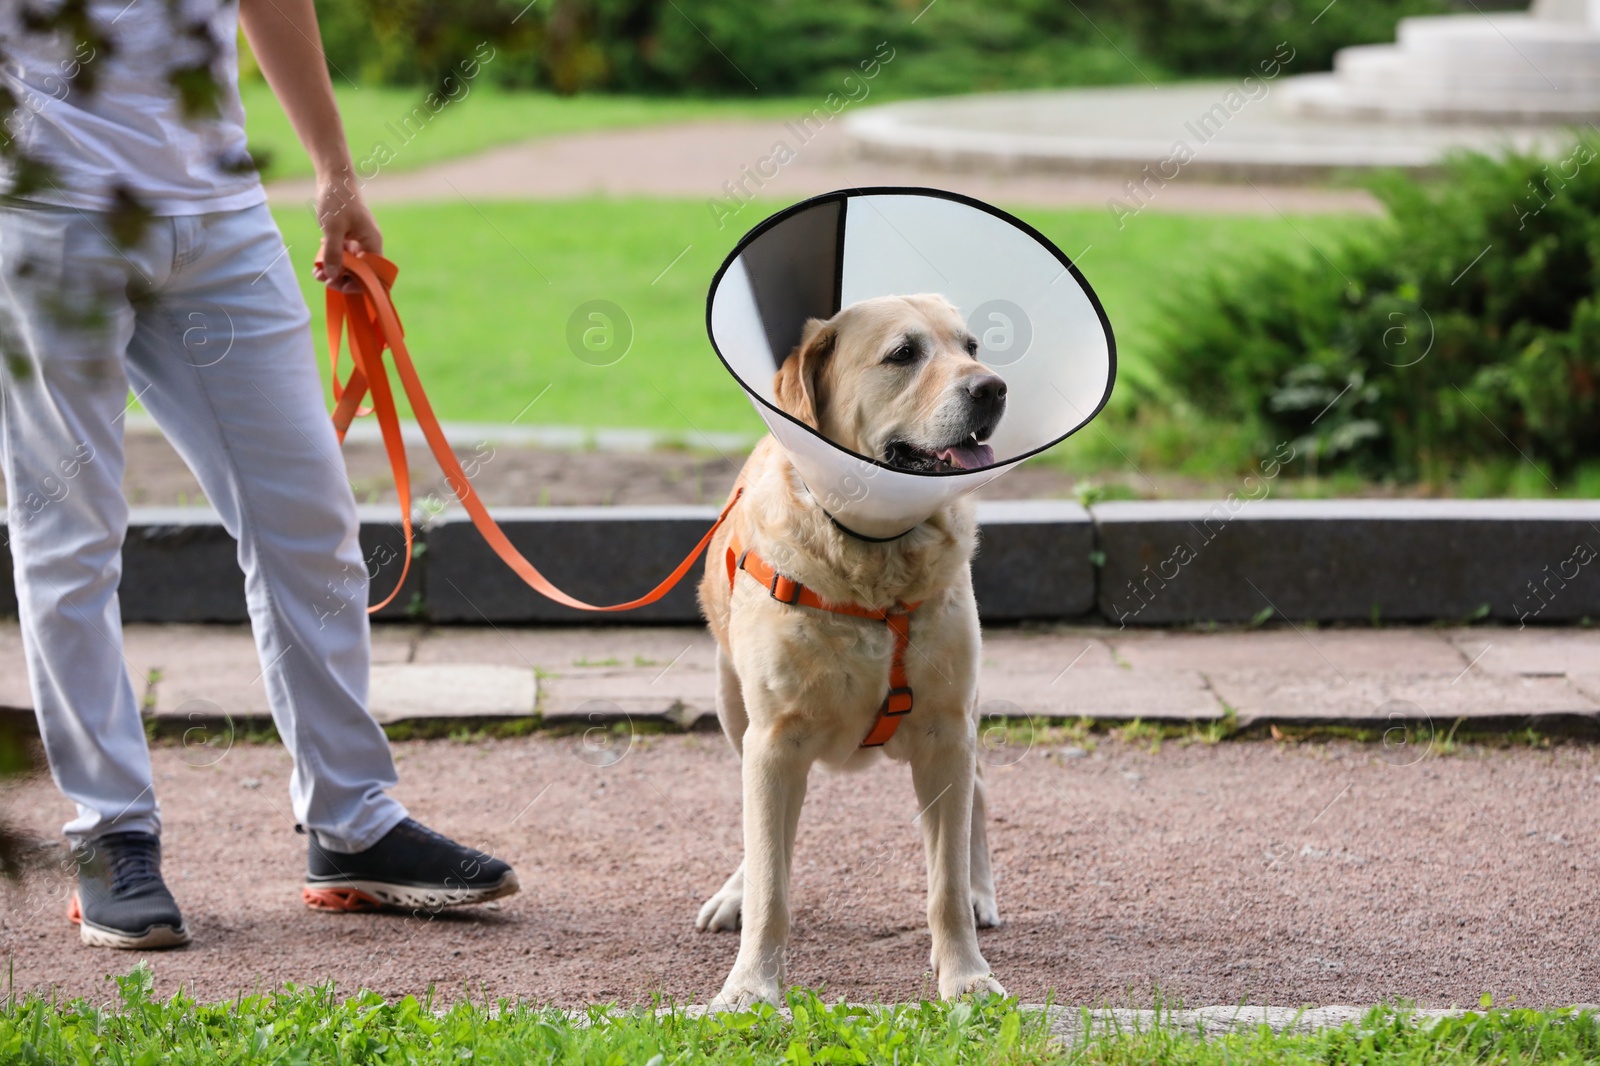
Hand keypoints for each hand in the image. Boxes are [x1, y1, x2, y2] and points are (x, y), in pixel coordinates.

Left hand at [311, 169, 381, 293]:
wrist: (334, 178)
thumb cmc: (337, 200)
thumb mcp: (332, 228)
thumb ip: (332, 253)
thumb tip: (331, 276)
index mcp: (372, 243)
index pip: (372, 274)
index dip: (357, 284)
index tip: (337, 284)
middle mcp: (368, 245)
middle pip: (360, 272)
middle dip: (341, 279)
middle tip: (322, 279)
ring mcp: (358, 242)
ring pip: (350, 266)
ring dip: (334, 271)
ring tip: (317, 273)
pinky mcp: (348, 238)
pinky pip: (343, 256)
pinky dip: (331, 261)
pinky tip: (318, 263)